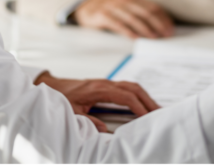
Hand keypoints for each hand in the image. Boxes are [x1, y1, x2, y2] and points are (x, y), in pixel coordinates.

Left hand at [35, 72, 159, 131]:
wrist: (53, 87)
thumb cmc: (61, 98)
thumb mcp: (72, 113)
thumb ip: (88, 121)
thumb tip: (105, 131)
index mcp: (98, 89)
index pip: (125, 97)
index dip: (138, 107)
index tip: (147, 117)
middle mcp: (105, 83)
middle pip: (133, 88)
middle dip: (148, 100)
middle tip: (160, 113)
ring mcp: (106, 82)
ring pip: (132, 86)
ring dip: (145, 97)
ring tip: (155, 109)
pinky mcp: (106, 85)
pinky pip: (126, 87)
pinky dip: (137, 95)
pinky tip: (142, 104)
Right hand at [74, 0, 174, 38]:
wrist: (83, 5)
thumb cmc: (108, 6)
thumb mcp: (124, 4)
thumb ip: (138, 9)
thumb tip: (158, 23)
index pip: (152, 6)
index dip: (163, 17)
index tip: (170, 28)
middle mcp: (123, 0)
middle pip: (145, 12)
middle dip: (158, 24)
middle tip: (166, 34)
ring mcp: (113, 6)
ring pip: (133, 18)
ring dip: (146, 29)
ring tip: (154, 37)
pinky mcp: (103, 15)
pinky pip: (118, 24)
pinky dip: (128, 32)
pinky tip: (135, 38)